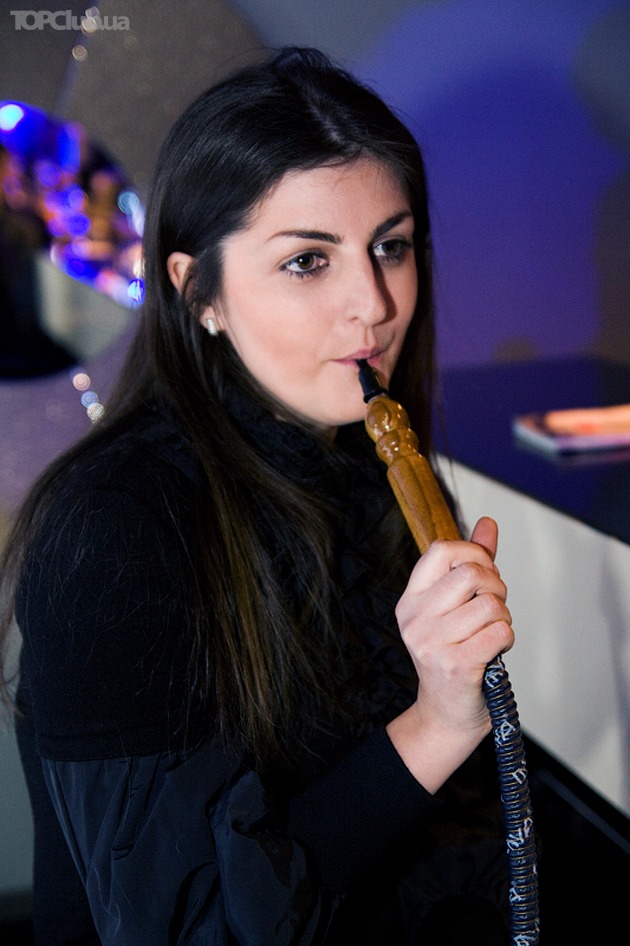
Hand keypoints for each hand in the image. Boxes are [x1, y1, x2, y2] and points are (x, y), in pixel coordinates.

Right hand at [387, 517, 513, 792]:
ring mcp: (431, 643)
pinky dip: (506, 638)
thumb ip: (472, 563)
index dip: (473, 554)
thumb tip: (488, 524)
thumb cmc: (454, 654)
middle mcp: (414, 618)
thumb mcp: (455, 607)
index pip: (441, 550)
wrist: (446, 713)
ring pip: (489, 604)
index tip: (483, 572)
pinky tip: (494, 649)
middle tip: (494, 605)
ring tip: (492, 631)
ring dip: (503, 616)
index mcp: (410, 599)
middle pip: (470, 574)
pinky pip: (499, 632)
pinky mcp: (455, 665)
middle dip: (496, 586)